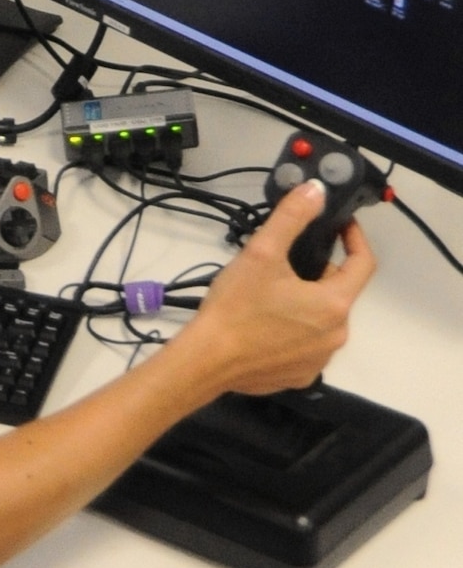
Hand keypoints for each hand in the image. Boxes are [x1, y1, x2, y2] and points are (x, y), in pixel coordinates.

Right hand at [180, 179, 375, 395]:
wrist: (206, 361)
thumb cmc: (236, 308)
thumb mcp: (261, 253)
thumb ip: (291, 218)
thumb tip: (315, 191)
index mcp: (334, 303)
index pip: (363, 264)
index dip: (354, 239)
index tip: (340, 226)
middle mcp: (337, 334)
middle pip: (338, 293)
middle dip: (318, 274)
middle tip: (284, 264)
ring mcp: (320, 359)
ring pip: (322, 320)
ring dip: (306, 305)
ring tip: (270, 297)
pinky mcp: (301, 376)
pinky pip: (306, 347)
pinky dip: (293, 334)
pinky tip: (265, 328)